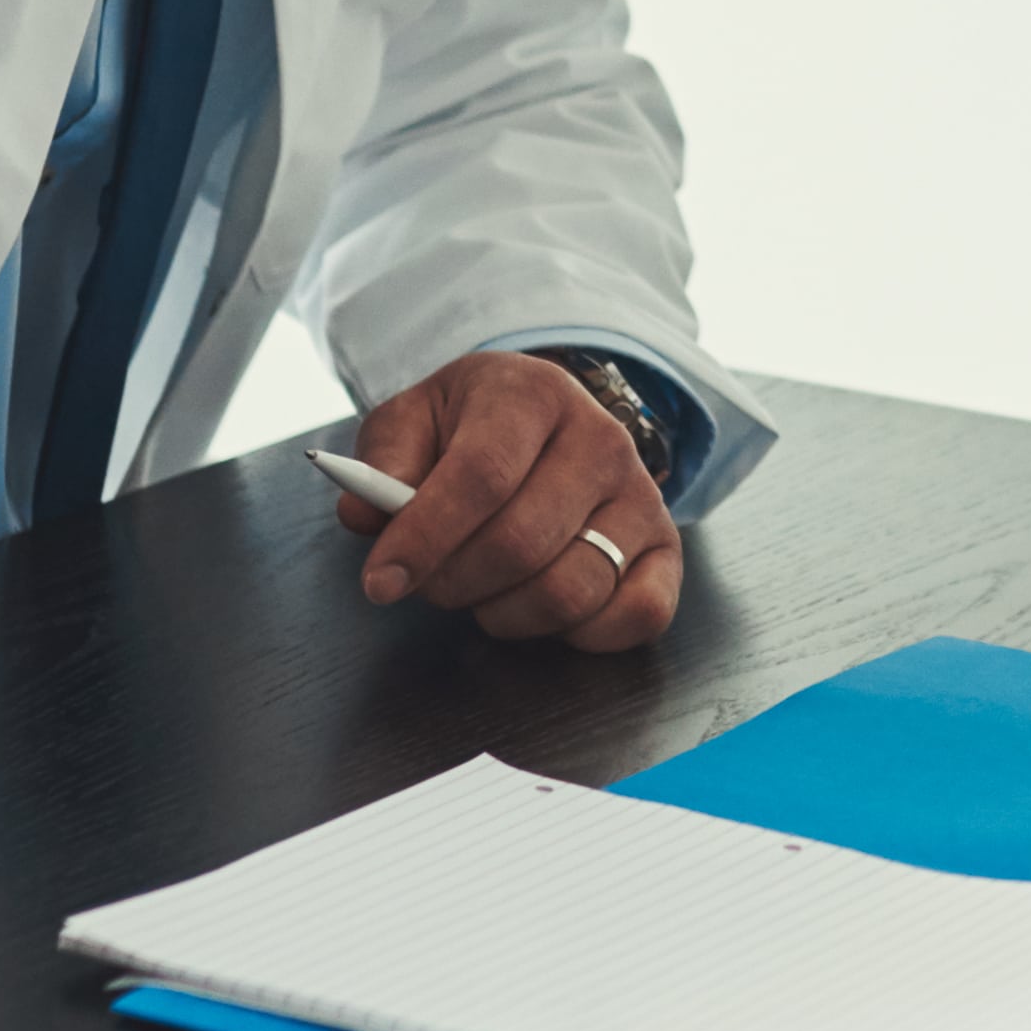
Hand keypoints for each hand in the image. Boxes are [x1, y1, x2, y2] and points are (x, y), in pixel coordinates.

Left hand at [335, 346, 683, 651]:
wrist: (547, 422)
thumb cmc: (471, 429)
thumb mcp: (415, 422)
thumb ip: (382, 463)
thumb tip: (364, 515)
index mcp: (532, 396)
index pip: (482, 476)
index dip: (426, 537)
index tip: (381, 582)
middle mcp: (601, 440)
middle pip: (521, 543)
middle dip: (455, 582)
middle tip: (429, 583)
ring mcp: (642, 495)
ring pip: (570, 590)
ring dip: (505, 614)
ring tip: (481, 590)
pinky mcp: (666, 548)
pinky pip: (637, 615)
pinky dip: (580, 635)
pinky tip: (539, 608)